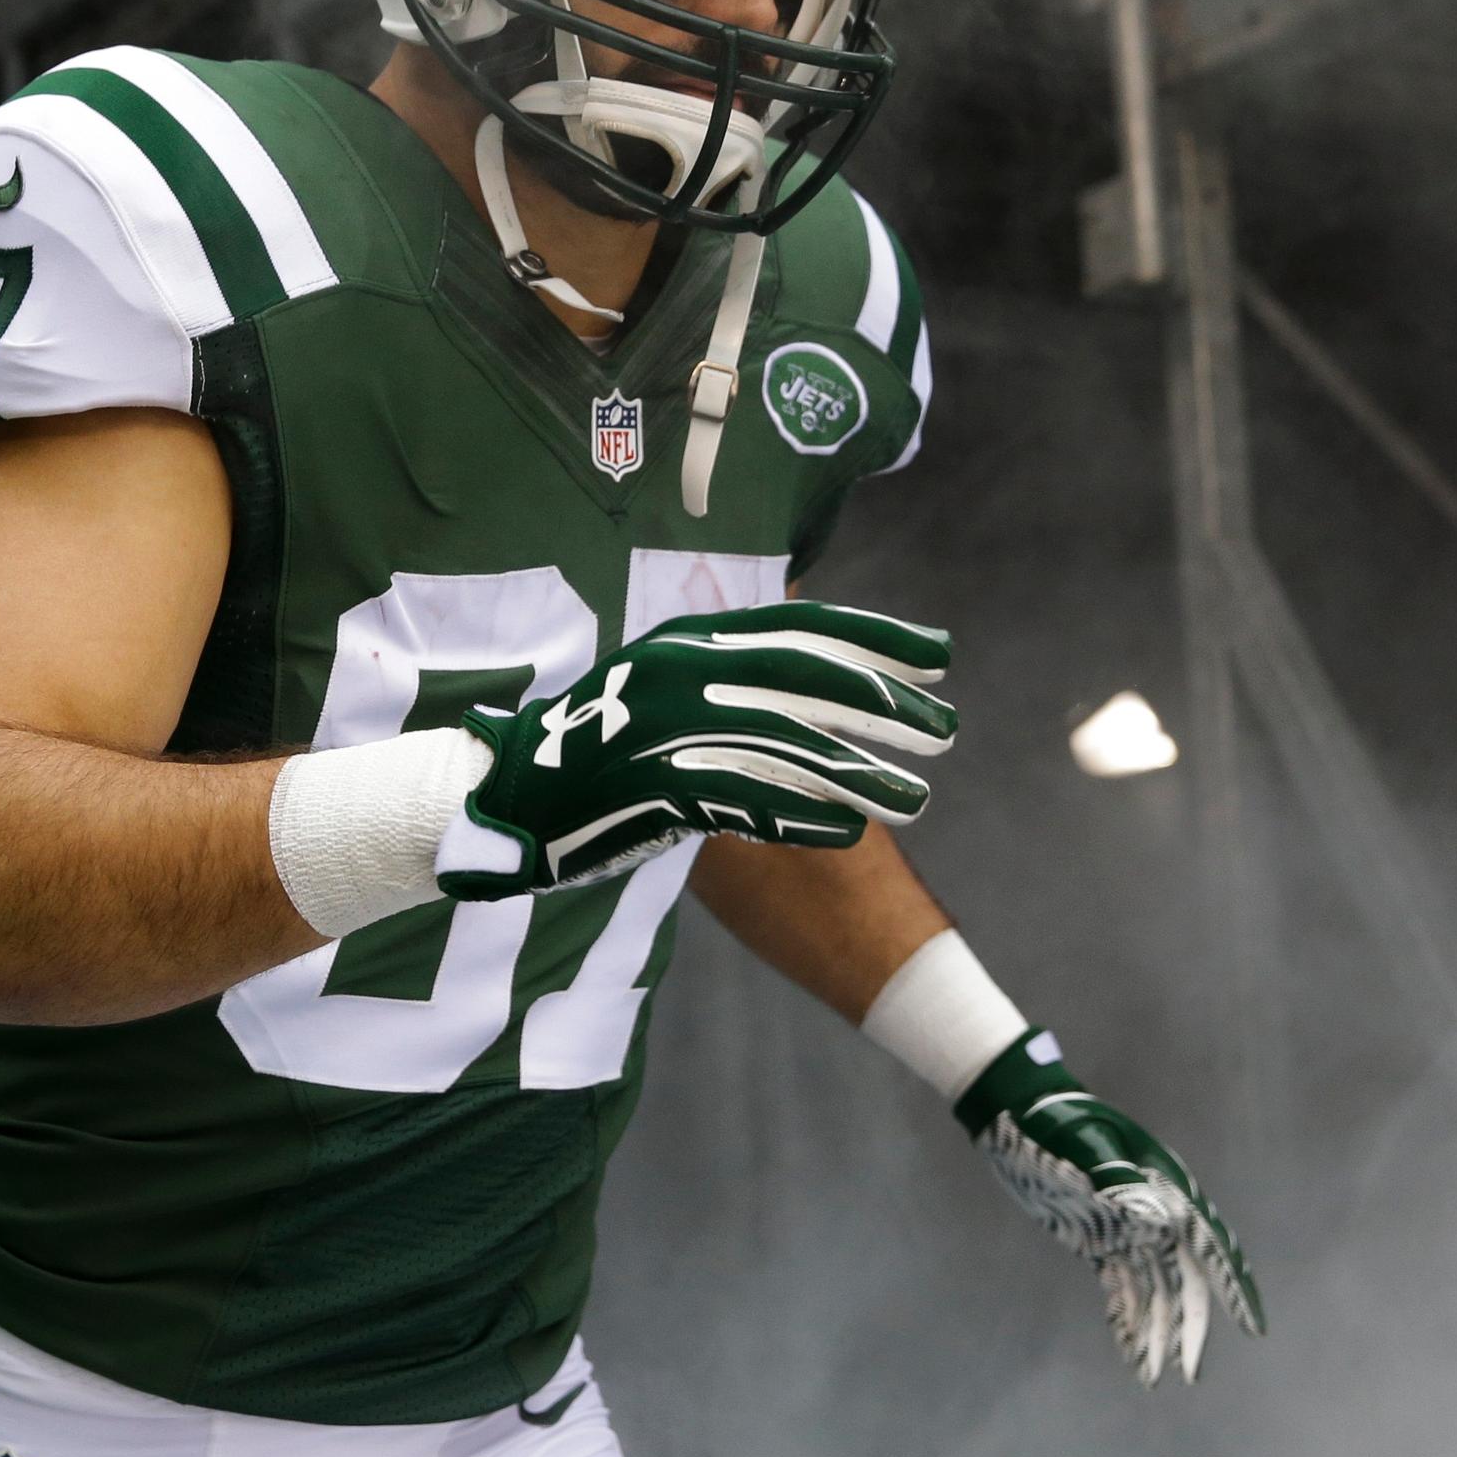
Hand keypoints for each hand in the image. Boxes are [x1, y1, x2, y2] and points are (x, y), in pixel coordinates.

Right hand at [439, 600, 954, 898]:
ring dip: (861, 774)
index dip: (879, 638)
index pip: (804, 624)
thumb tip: (826, 671)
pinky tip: (850, 831)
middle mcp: (684, 670)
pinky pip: (747, 801)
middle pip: (809, 680)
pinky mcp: (654, 787)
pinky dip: (804, 817)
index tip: (941, 655)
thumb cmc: (600, 745)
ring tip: (917, 798)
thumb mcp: (664, 681)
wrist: (510, 793)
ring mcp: (667, 727)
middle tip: (946, 731)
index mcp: (689, 636)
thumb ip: (731, 672)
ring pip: (790, 746)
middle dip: (886, 704)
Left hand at [958, 1038, 1262, 1380]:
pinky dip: (1128, 1321)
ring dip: (1155, 1333)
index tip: (1252, 1327)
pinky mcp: (1100, 1242)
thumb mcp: (1084, 1145)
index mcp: (1164, 1190)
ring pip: (1154, 1292)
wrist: (1017, 1113)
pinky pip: (1123, 1289)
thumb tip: (1159, 1221)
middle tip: (1190, 1372)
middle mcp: (1155, 1214)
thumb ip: (1118, 1180)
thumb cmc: (1054, 1120)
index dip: (1233, 1288)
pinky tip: (1132, 1354)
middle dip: (1190, 1328)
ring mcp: (1128, 1230)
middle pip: (1185, 1281)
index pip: (1210, 1248)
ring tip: (1153, 1378)